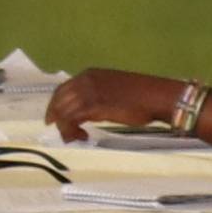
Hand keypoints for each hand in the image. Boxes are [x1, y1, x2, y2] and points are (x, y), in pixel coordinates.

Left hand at [45, 67, 175, 138]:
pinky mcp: (94, 105)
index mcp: (89, 74)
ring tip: (75, 138)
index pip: (63, 90)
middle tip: (63, 133)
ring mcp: (89, 92)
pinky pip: (72, 119)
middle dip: (57, 118)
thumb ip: (96, 97)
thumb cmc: (140, 96)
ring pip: (64, 111)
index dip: (56, 105)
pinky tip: (82, 137)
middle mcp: (85, 80)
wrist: (157, 97)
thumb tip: (86, 112)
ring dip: (66, 128)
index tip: (54, 119)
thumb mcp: (112, 92)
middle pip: (59, 100)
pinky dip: (72, 130)